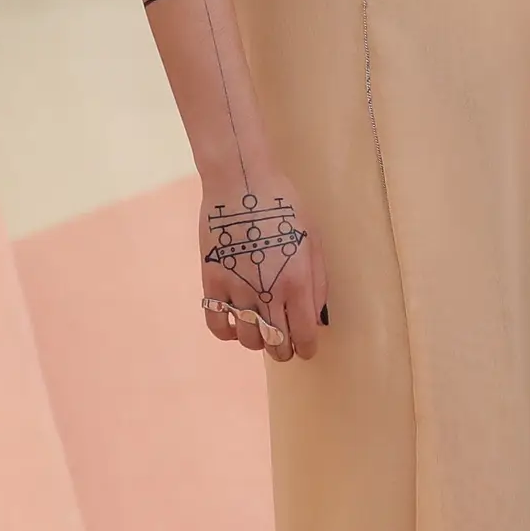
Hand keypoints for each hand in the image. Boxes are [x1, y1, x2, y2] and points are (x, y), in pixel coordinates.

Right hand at [199, 171, 326, 362]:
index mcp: (297, 281)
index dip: (307, 348)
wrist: (240, 181)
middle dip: (285, 349)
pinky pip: (218, 324)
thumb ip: (317, 280)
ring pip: (248, 340)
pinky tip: (236, 323)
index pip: (304, 334)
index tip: (306, 348)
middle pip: (277, 344)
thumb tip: (315, 314)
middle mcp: (267, 292)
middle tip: (286, 343)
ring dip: (258, 341)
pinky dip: (228, 332)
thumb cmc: (283, 204)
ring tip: (263, 330)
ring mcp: (237, 289)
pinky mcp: (212, 282)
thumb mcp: (312, 238)